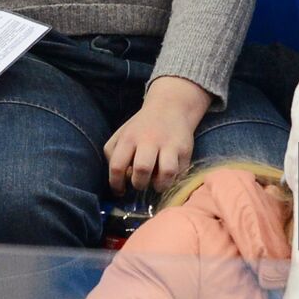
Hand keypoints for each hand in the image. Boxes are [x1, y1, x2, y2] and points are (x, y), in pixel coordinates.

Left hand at [104, 76, 211, 193]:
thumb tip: (120, 180)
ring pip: (166, 173)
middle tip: (141, 182)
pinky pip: (180, 172)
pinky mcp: (185, 150)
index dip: (116, 184)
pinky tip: (169, 174)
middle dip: (139, 183)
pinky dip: (174, 179)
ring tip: (157, 183)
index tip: (120, 191)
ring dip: (160, 185)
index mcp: (129, 138)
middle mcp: (149, 140)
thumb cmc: (142, 127)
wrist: (171, 107)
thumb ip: (113, 155)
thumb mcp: (121, 134)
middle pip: (142, 170)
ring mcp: (169, 144)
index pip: (117, 166)